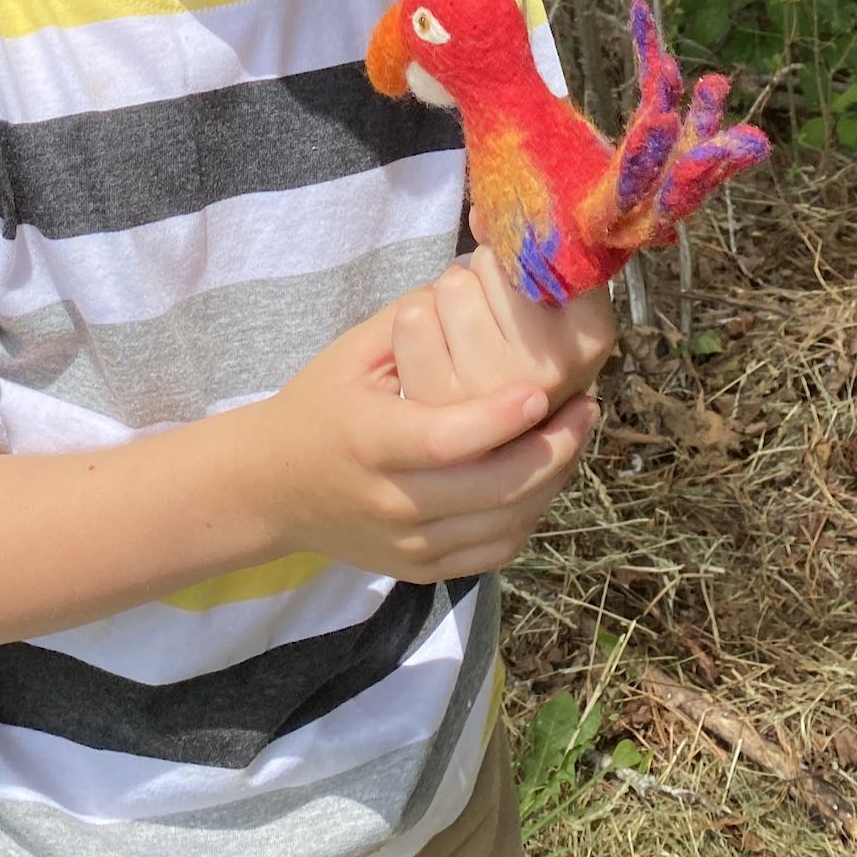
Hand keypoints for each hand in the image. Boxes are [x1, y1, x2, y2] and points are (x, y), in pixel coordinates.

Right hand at [249, 299, 599, 582]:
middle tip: (586, 410)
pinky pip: (492, 552)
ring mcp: (408, 544)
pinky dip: (527, 518)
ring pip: (502, 525)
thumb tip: (477, 287)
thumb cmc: (317, 405)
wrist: (270, 488)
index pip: (444, 440)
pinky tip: (544, 478)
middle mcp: (390, 502)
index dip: (498, 420)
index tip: (540, 392)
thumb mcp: (351, 354)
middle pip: (490, 490)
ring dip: (550, 483)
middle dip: (551, 451)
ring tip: (575, 438)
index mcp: (369, 441)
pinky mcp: (420, 570)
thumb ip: (412, 324)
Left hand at [393, 217, 615, 409]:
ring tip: (462, 330)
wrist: (496, 436)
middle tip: (488, 313)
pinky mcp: (438, 400)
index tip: (519, 275)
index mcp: (590, 337)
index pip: (538, 251)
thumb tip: (482, 212)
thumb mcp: (557, 304)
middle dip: (480, 275)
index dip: (519, 251)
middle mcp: (548, 370)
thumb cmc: (527, 352)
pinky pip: (412, 316)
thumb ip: (535, 251)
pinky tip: (435, 348)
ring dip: (446, 297)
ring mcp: (492, 390)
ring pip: (449, 286)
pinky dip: (417, 321)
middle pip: (487, 264)